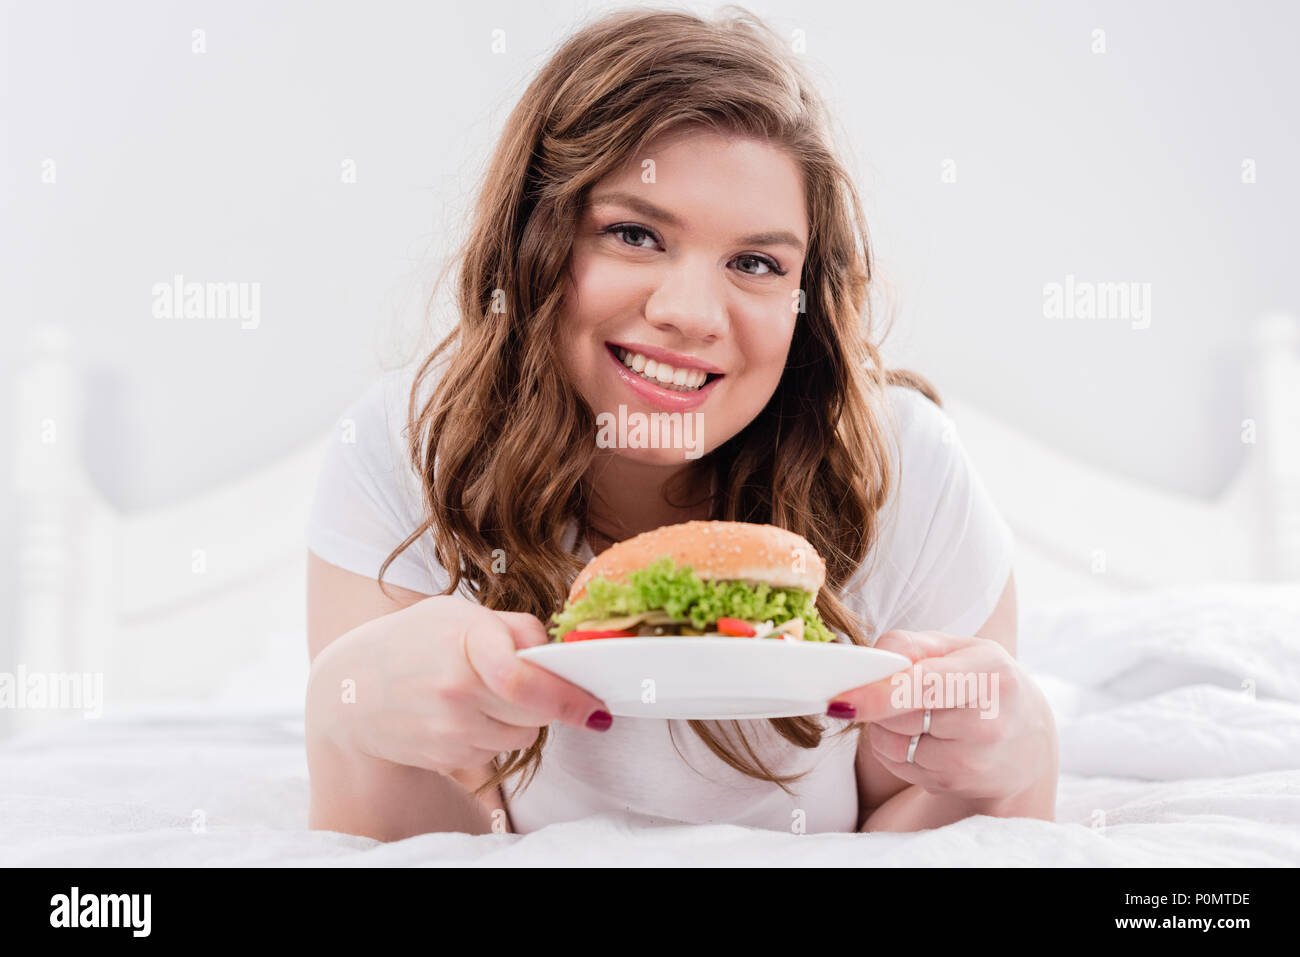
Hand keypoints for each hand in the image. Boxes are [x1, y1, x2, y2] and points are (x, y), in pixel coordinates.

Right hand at [307, 595, 612, 776]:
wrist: (350, 690)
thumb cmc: (414, 642)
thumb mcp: (459, 614)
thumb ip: (514, 628)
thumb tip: (559, 651)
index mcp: (465, 639)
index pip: (524, 678)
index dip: (568, 696)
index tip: (598, 710)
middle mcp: (456, 688)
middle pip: (536, 711)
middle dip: (544, 700)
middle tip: (521, 680)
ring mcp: (448, 728)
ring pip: (521, 736)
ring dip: (517, 719)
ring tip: (481, 693)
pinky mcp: (445, 755)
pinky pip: (496, 752)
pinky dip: (492, 736)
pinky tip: (462, 715)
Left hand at [827, 630, 1055, 803]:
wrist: (1026, 742)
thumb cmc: (982, 682)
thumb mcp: (958, 650)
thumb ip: (911, 645)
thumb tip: (868, 664)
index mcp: (990, 672)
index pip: (924, 685)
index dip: (878, 694)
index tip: (844, 701)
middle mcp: (987, 720)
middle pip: (899, 715)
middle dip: (881, 702)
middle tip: (892, 691)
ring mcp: (972, 759)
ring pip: (892, 741)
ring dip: (885, 726)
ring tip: (917, 715)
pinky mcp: (954, 782)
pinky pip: (896, 763)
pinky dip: (894, 749)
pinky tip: (922, 739)